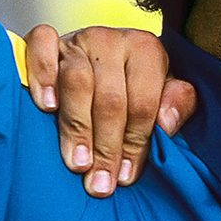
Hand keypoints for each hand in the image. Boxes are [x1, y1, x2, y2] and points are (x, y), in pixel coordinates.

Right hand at [23, 24, 197, 197]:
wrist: (100, 54)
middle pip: (111, 98)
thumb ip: (177, 104)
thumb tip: (166, 125)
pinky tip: (47, 106)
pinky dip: (43, 76)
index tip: (126, 176)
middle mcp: (114, 41)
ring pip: (77, 82)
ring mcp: (80, 39)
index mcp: (147, 50)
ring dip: (77, 127)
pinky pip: (43, 49)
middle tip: (100, 182)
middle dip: (107, 146)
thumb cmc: (134, 81)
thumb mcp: (164, 90)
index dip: (136, 142)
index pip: (144, 103)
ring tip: (78, 162)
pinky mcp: (51, 40)